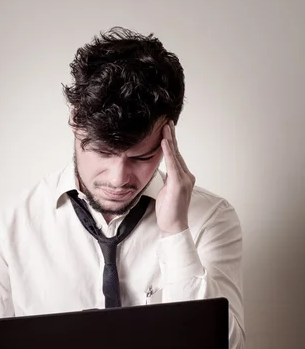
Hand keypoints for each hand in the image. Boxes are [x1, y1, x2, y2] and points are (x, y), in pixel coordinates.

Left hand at [155, 120, 195, 235]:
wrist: (174, 226)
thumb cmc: (169, 211)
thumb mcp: (166, 191)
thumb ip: (167, 179)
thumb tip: (162, 170)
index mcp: (183, 177)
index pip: (175, 157)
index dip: (171, 143)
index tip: (166, 130)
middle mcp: (186, 176)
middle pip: (177, 153)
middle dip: (171, 137)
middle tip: (167, 122)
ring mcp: (185, 180)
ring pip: (175, 156)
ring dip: (170, 140)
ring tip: (165, 127)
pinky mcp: (179, 184)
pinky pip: (173, 165)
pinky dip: (168, 152)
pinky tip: (165, 142)